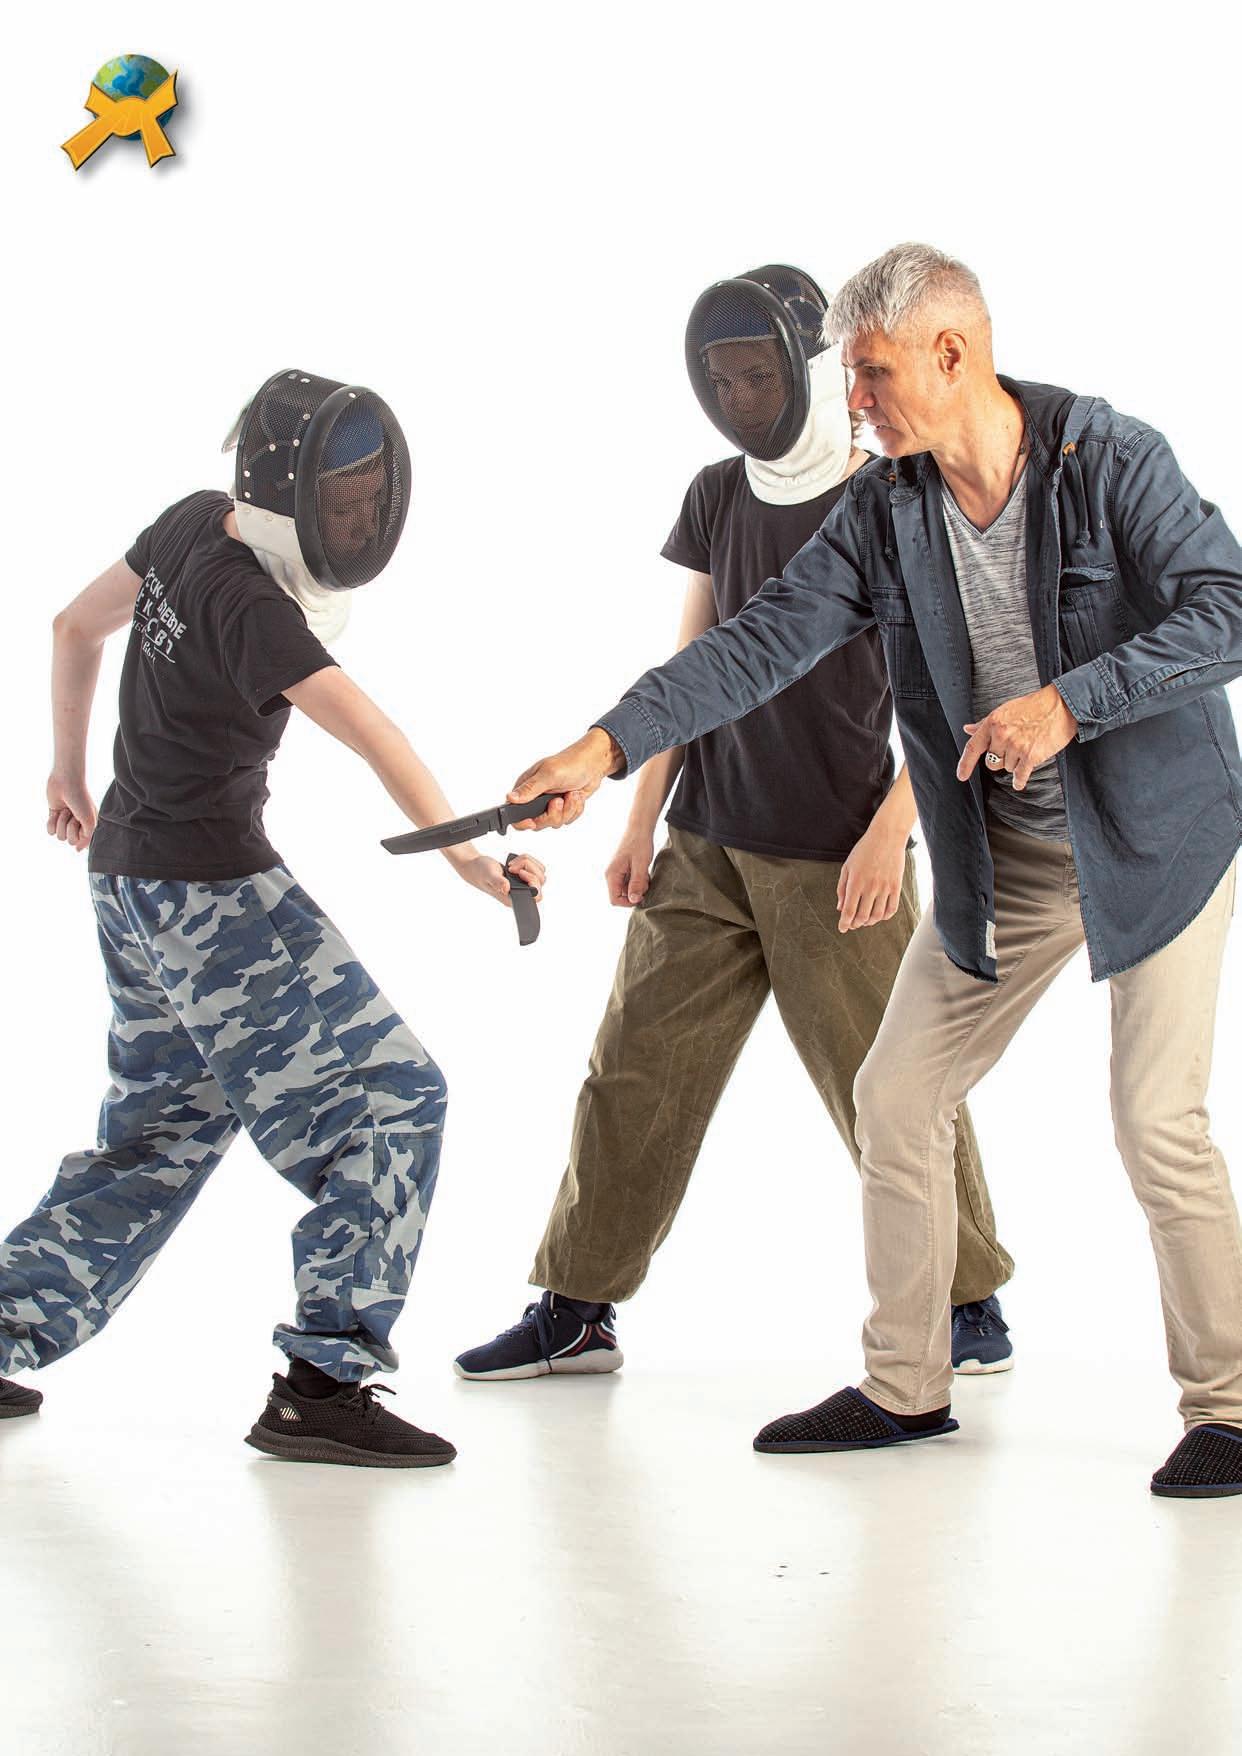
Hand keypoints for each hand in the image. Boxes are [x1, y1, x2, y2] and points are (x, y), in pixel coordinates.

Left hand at [46, 772, 95, 852]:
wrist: (66, 782)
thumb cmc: (81, 799)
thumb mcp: (90, 821)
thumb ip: (87, 838)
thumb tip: (77, 850)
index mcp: (89, 827)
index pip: (83, 843)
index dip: (81, 836)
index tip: (82, 825)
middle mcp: (78, 826)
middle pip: (70, 841)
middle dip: (70, 827)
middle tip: (74, 814)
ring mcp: (65, 822)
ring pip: (59, 836)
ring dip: (61, 822)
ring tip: (66, 810)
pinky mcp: (54, 817)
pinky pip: (50, 831)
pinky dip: (52, 822)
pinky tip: (56, 812)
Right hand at [454, 851, 545, 907]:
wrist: (476, 866)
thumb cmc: (480, 872)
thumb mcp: (488, 875)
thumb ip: (497, 882)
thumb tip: (507, 888)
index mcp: (513, 898)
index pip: (537, 896)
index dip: (533, 882)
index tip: (520, 873)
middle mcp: (520, 893)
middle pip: (541, 881)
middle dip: (529, 868)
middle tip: (512, 867)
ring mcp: (523, 885)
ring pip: (540, 873)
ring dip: (528, 863)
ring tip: (512, 864)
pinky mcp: (524, 876)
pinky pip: (536, 868)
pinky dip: (528, 861)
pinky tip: (516, 862)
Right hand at [508, 727, 622, 830]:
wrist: (593, 764)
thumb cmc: (571, 763)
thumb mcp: (549, 775)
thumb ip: (530, 789)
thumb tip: (510, 798)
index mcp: (527, 787)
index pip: (515, 812)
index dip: (522, 822)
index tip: (533, 822)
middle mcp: (536, 797)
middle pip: (538, 822)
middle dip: (553, 814)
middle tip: (560, 800)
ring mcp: (550, 804)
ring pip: (555, 822)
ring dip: (567, 810)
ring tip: (571, 794)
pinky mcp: (563, 807)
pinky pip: (567, 819)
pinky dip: (575, 809)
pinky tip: (576, 796)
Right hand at [606, 827, 654, 906]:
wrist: (640, 828)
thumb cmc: (639, 844)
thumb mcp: (640, 865)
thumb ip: (636, 883)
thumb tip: (633, 900)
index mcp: (612, 874)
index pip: (614, 900)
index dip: (628, 902)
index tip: (641, 895)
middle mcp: (611, 875)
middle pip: (621, 896)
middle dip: (635, 893)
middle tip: (646, 882)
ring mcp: (617, 872)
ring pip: (627, 889)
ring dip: (638, 886)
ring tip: (645, 874)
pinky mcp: (623, 870)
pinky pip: (630, 882)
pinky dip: (638, 881)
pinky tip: (644, 872)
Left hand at [837, 823, 905, 931]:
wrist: (886, 837)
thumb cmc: (864, 850)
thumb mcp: (847, 867)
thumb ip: (842, 888)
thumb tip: (840, 907)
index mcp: (855, 882)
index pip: (849, 911)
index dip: (845, 923)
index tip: (842, 928)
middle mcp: (870, 887)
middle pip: (862, 916)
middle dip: (856, 924)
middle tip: (853, 924)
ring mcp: (885, 888)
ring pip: (877, 915)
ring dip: (869, 922)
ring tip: (865, 920)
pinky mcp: (896, 886)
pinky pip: (892, 909)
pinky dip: (885, 917)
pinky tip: (879, 915)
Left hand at [957, 684, 1077, 789]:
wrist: (1061, 706)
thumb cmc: (1033, 707)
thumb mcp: (1005, 710)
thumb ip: (985, 723)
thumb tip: (968, 729)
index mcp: (993, 723)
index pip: (973, 747)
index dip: (965, 764)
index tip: (961, 776)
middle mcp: (1002, 735)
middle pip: (991, 762)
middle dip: (1000, 759)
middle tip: (1013, 748)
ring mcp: (1016, 746)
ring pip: (1007, 768)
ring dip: (1015, 763)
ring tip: (1027, 748)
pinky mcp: (1031, 756)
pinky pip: (1019, 775)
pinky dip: (1019, 780)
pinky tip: (1019, 781)